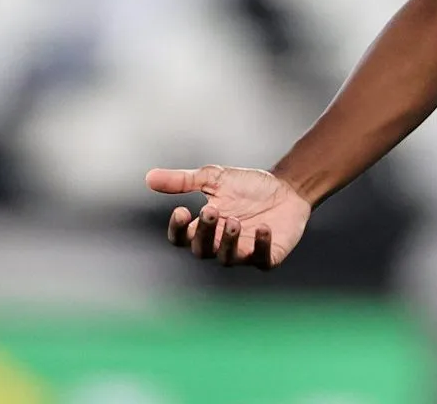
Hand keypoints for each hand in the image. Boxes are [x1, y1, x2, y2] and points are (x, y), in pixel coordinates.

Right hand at [147, 165, 310, 269]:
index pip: (181, 238)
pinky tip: (263, 228)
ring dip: (227, 242)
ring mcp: (245, 252)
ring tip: (233, 221)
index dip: (177, 229)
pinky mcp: (269, 256)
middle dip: (204, 232)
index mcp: (205, 228)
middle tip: (211, 210)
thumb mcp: (215, 178)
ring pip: (227, 258)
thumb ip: (184, 180)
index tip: (181, 211)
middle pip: (202, 250)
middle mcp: (221, 244)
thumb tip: (149, 177)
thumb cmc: (250, 187)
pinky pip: (262, 259)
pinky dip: (261, 246)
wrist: (288, 187)